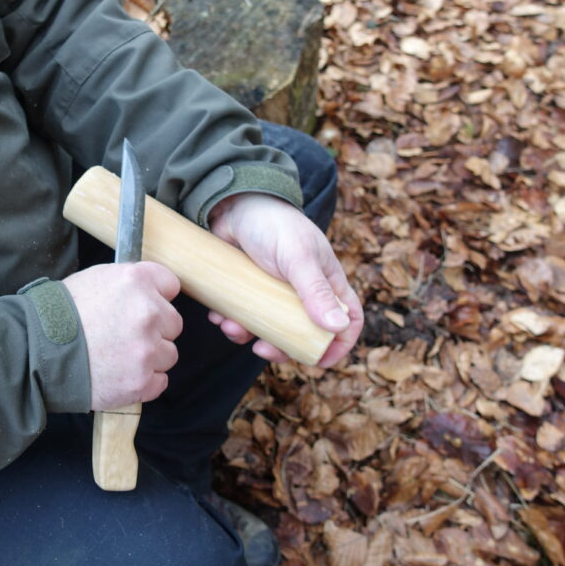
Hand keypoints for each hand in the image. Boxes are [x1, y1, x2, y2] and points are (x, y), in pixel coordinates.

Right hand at [63, 262, 182, 409]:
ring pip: (168, 354)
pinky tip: (119, 374)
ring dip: (149, 357)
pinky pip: (160, 382)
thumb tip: (150, 290)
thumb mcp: (96, 280)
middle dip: (154, 330)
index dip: (157, 297)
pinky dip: (143, 382)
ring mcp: (146, 350)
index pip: (171, 286)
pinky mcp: (141, 381)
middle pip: (173, 323)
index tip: (145, 306)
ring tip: (117, 356)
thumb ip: (129, 284)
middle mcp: (148, 313)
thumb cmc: (61, 315)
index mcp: (136, 281)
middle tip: (123, 335)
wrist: (36, 353)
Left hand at [206, 193, 362, 366]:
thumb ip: (315, 291)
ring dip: (248, 335)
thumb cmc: (274, 224)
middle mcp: (302, 291)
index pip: (347, 320)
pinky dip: (230, 322)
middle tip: (262, 350)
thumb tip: (336, 328)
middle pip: (302, 334)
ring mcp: (273, 292)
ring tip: (231, 327)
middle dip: (282, 348)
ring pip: (268, 329)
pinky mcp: (248, 289)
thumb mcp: (297, 257)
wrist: (232, 203)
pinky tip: (217, 315)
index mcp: (326, 283)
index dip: (338, 344)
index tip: (319, 362)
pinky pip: (242, 316)